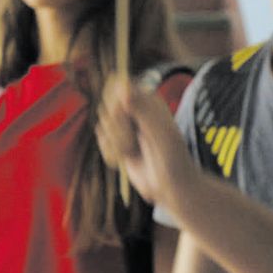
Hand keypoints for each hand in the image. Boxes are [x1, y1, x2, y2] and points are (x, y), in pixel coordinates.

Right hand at [95, 77, 196, 210]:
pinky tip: (126, 158)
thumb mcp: (160, 132)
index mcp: (149, 101)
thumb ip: (142, 109)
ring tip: (134, 150)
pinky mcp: (116, 142)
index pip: (119, 86)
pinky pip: (101, 140)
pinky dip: (112, 152)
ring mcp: (125, 126)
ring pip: (102, 125)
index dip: (116, 100)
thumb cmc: (171, 158)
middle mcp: (135, 111)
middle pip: (107, 106)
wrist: (169, 185)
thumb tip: (123, 87)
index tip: (124, 113)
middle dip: (117, 126)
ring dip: (116, 142)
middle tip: (136, 138)